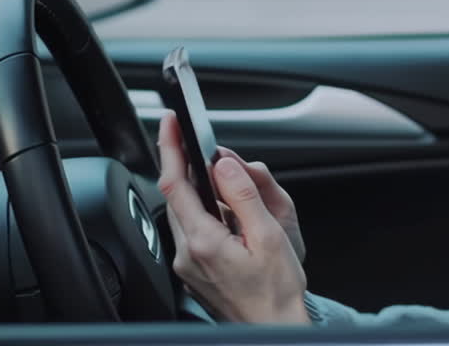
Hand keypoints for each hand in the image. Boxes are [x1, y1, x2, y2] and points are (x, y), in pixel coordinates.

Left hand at [157, 111, 308, 323]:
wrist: (272, 330)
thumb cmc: (277, 292)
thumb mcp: (269, 237)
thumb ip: (244, 196)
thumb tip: (225, 165)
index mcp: (204, 242)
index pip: (175, 183)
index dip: (171, 148)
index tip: (171, 122)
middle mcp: (187, 254)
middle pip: (175, 196)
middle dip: (185, 164)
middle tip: (198, 142)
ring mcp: (187, 265)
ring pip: (184, 213)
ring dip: (196, 189)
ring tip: (220, 177)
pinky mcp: (194, 272)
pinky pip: (192, 230)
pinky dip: (203, 211)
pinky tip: (225, 212)